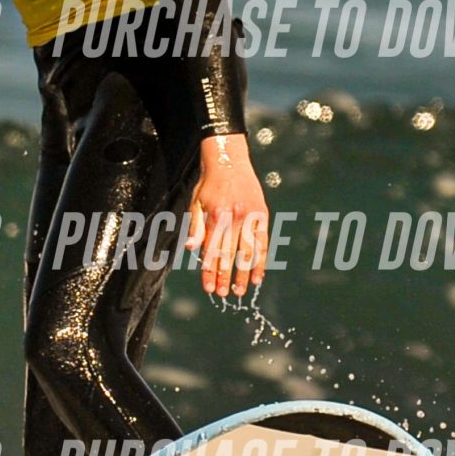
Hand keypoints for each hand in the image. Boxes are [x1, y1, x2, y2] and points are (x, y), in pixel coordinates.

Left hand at [185, 133, 268, 298]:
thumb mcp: (196, 202)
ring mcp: (250, 217)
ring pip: (248, 252)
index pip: (212, 251)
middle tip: (222, 295)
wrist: (229, 160)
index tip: (208, 289)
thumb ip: (195, 226)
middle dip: (224, 277)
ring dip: (244, 274)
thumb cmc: (208, 184)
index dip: (209, 272)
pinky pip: (263, 243)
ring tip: (239, 292)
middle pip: (229, 255)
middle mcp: (235, 219)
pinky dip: (261, 261)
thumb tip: (191, 249)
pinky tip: (259, 276)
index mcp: (216, 217)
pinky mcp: (262, 215)